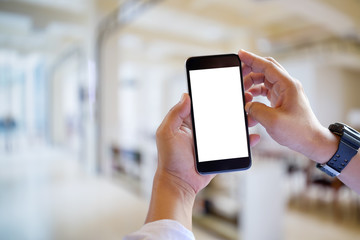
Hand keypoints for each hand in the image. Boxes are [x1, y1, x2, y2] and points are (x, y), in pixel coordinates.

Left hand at [146, 93, 260, 228]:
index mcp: (188, 121)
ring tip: (252, 115)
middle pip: (221, 113)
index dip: (214, 94)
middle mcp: (202, 129)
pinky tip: (254, 136)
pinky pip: (235, 145)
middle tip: (245, 97)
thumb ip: (175, 113)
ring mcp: (212, 141)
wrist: (179, 183)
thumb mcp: (166, 133)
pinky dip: (245, 140)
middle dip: (233, 105)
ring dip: (242, 120)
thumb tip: (186, 95)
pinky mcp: (221, 152)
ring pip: (230, 127)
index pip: (203, 104)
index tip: (227, 86)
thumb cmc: (169, 159)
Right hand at [238, 49, 337, 162]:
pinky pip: (265, 91)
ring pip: (264, 81)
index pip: (267, 65)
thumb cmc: (298, 131)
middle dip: (250, 70)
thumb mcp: (273, 121)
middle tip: (237, 75)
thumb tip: (247, 105)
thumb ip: (256, 110)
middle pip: (265, 70)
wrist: (311, 142)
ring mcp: (285, 93)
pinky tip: (249, 102)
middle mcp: (287, 86)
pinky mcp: (282, 101)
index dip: (252, 59)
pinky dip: (255, 94)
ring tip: (242, 95)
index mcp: (288, 85)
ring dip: (251, 85)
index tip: (240, 54)